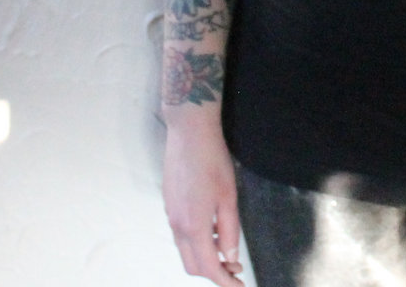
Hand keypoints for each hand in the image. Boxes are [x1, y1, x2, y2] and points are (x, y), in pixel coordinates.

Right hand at [163, 115, 244, 284]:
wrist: (189, 132)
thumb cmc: (212, 161)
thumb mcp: (229, 197)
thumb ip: (229, 230)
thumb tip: (230, 257)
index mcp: (193, 226)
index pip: (208, 268)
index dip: (225, 282)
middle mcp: (177, 225)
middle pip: (193, 265)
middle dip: (214, 271)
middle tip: (235, 268)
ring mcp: (170, 215)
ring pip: (185, 250)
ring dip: (205, 255)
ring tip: (225, 246)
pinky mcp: (169, 205)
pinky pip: (181, 234)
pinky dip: (197, 241)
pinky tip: (212, 228)